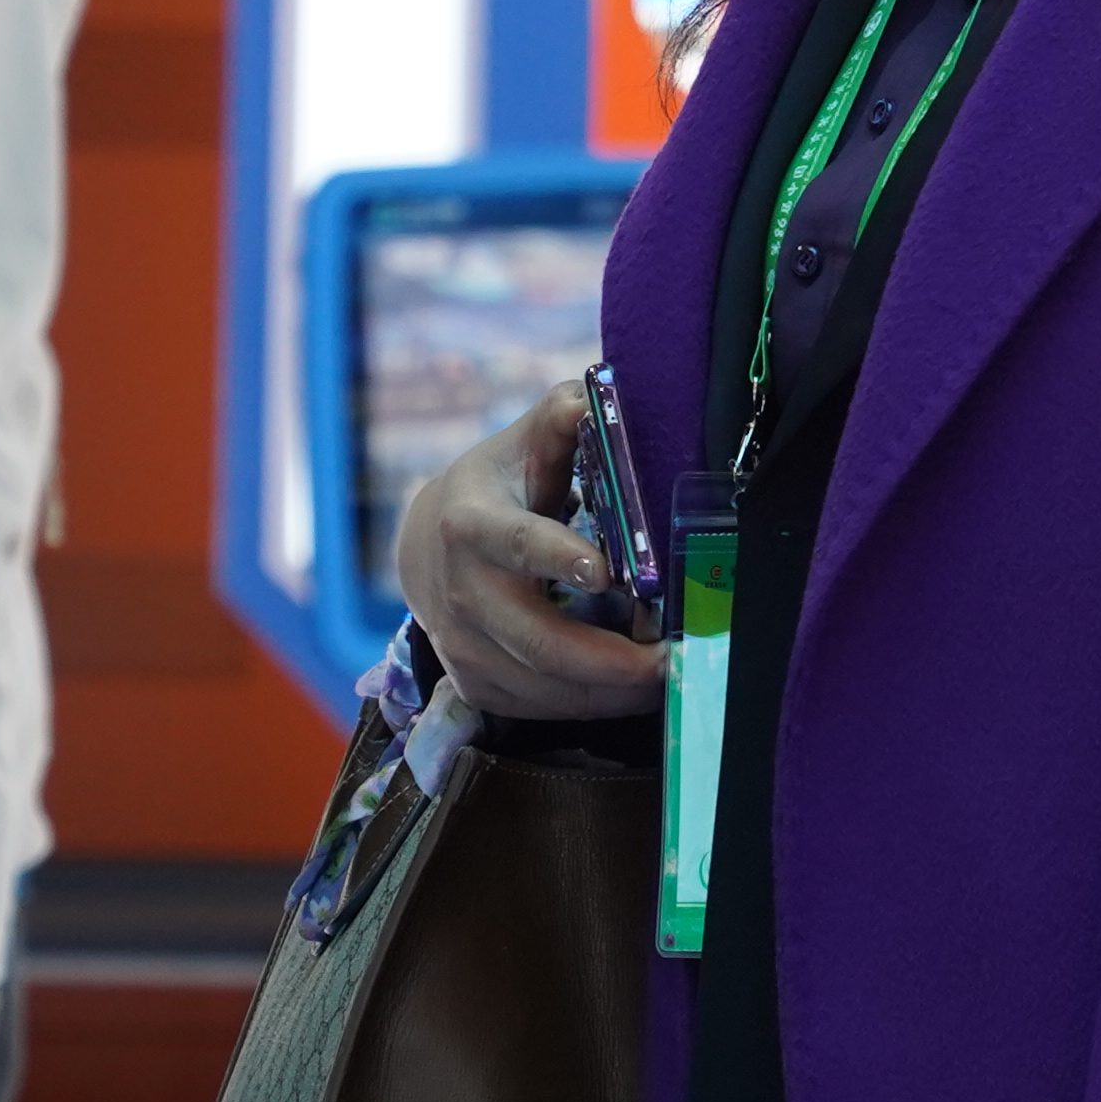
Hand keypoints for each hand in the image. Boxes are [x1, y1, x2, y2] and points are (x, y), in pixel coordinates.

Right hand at [391, 383, 669, 723]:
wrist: (426, 549)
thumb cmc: (497, 488)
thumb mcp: (522, 445)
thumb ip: (562, 418)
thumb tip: (599, 392)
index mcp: (473, 523)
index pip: (517, 543)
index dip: (558, 558)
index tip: (607, 574)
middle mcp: (462, 591)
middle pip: (538, 640)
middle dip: (611, 660)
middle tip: (674, 660)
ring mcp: (463, 645)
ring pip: (545, 687)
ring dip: (613, 691)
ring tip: (669, 676)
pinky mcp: (475, 684)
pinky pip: (540, 709)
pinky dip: (592, 705)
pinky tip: (631, 690)